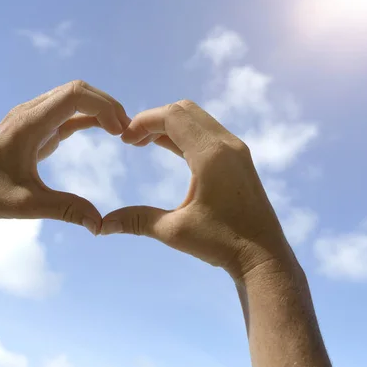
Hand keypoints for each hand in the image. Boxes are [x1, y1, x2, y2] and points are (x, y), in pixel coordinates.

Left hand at [0, 80, 128, 234]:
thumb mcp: (29, 206)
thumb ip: (67, 210)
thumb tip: (100, 225)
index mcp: (29, 124)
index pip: (75, 95)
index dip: (104, 106)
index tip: (122, 131)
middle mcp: (30, 112)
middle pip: (77, 90)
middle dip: (106, 105)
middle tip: (128, 131)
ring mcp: (31, 116)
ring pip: (72, 97)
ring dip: (98, 109)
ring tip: (121, 130)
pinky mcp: (34, 126)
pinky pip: (66, 112)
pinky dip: (87, 117)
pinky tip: (105, 130)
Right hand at [101, 100, 297, 279]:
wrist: (264, 257)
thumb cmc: (222, 244)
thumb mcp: (174, 231)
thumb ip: (137, 221)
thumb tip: (102, 226)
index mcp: (211, 155)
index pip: (172, 116)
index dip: (143, 121)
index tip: (123, 139)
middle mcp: (227, 144)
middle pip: (185, 110)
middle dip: (154, 120)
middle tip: (132, 141)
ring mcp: (236, 150)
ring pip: (197, 119)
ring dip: (170, 126)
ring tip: (144, 144)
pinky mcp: (239, 159)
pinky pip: (207, 133)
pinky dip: (184, 135)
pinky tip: (167, 149)